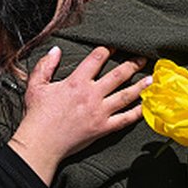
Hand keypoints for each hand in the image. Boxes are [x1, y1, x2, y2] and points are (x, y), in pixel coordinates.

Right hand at [9, 46, 149, 184]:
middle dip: (132, 64)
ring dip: (140, 86)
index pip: (97, 58)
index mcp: (76, 82)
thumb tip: (56, 50)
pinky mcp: (103, 128)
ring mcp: (100, 112)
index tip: (116, 45)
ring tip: (152, 79)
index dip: (108, 49)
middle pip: (118, 75)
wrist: (41, 142)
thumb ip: (45, 65)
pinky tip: (146, 107)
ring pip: (126, 95)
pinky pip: (124, 119)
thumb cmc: (37, 115)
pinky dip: (137, 113)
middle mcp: (92, 94)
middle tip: (143, 57)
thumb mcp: (35, 85)